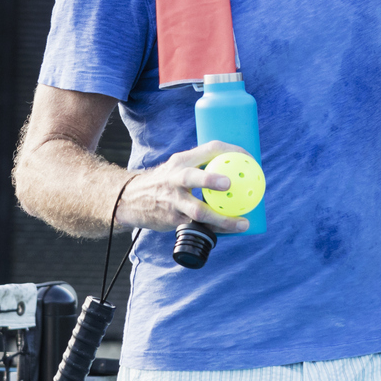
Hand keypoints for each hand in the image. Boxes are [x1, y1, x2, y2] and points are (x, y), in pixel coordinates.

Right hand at [117, 141, 251, 234]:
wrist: (130, 199)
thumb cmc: (166, 182)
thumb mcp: (179, 168)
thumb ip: (203, 167)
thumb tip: (241, 170)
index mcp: (182, 161)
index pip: (209, 149)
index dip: (232, 151)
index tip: (251, 159)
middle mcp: (175, 178)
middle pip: (191, 177)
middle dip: (210, 180)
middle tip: (230, 185)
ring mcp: (172, 200)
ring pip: (198, 210)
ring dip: (222, 219)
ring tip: (244, 223)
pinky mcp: (172, 218)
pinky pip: (198, 225)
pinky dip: (216, 229)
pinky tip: (231, 231)